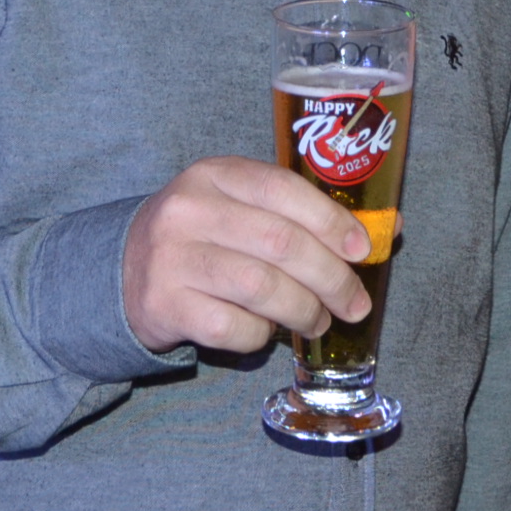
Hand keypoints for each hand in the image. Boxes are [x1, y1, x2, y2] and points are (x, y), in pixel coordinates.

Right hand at [121, 156, 374, 353]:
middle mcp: (189, 210)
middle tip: (353, 302)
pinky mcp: (164, 306)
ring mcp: (172, 259)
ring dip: (304, 311)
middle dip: (330, 277)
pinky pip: (233, 328)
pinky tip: (269, 333)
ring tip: (319, 321)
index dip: (331, 221)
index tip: (361, 249)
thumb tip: (387, 229)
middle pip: (280, 243)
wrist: (122, 270)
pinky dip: (262, 336)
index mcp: (215, 174)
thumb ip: (301, 213)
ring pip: (261, 289)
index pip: (284, 190)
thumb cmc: (203, 235)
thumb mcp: (241, 206)